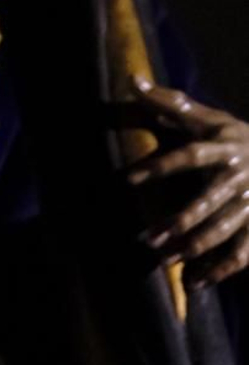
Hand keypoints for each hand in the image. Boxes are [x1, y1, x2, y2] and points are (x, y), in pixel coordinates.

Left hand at [118, 77, 248, 288]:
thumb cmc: (238, 136)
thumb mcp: (211, 119)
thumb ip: (172, 104)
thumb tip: (132, 81)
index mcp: (222, 146)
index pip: (188, 156)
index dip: (159, 167)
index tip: (127, 180)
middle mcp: (238, 175)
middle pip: (207, 200)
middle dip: (180, 221)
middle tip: (149, 240)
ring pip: (225, 229)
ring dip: (196, 248)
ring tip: (167, 261)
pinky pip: (243, 253)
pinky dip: (222, 270)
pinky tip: (196, 282)